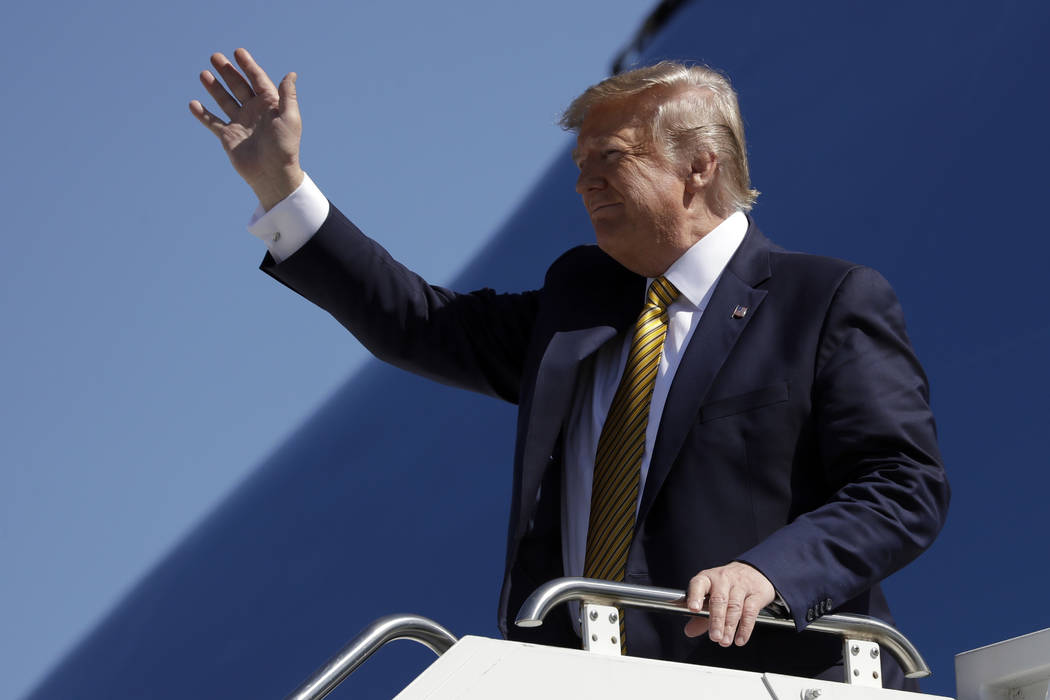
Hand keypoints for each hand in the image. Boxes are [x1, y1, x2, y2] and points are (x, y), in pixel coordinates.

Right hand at [189, 48, 303, 210]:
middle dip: (227, 72)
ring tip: (203, 74)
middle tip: (215, 57)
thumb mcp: (289, 118)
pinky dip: (203, 114)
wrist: (273, 174)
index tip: (238, 52)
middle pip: (238, 86)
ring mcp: (240, 123)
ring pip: (224, 100)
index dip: (248, 66)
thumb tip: (291, 74)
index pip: (257, 80)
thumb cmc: (285, 147)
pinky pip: (213, 122)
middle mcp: (254, 112)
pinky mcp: (228, 137)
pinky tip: (193, 103)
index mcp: (270, 105)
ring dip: (214, 87)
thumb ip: (287, 96)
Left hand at [683, 562, 774, 646]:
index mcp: (708, 578)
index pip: (699, 584)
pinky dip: (745, 628)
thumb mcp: (711, 595)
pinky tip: (740, 640)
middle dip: (716, 620)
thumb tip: (689, 631)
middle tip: (714, 637)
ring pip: (734, 606)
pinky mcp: (756, 594)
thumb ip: (700, 615)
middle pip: (719, 599)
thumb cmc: (727, 586)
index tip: (693, 609)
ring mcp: (741, 585)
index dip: (695, 596)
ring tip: (724, 641)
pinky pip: (750, 612)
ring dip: (729, 626)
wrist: (754, 572)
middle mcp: (724, 579)